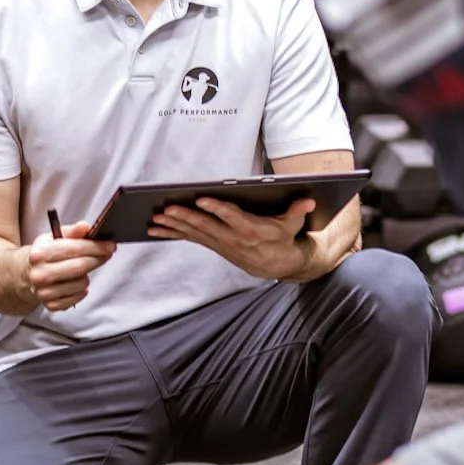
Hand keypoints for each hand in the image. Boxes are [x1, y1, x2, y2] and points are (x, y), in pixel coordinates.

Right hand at [23, 221, 114, 313]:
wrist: (24, 275)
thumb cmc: (43, 255)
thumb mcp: (53, 238)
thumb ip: (71, 232)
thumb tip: (85, 227)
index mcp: (39, 254)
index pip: (74, 249)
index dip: (96, 247)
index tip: (110, 245)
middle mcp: (40, 274)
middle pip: (80, 267)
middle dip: (98, 259)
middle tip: (107, 253)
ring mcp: (44, 292)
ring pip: (82, 284)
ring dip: (87, 275)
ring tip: (80, 269)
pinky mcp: (50, 305)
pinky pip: (78, 297)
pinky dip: (81, 290)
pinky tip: (74, 282)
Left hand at [149, 195, 316, 280]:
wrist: (278, 265)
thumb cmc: (283, 239)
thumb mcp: (293, 226)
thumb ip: (298, 211)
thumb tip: (308, 200)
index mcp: (251, 230)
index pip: (231, 217)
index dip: (217, 208)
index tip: (201, 199)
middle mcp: (232, 238)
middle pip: (205, 226)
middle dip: (184, 218)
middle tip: (166, 209)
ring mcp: (221, 243)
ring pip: (194, 233)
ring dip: (173, 226)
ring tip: (155, 219)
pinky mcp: (214, 245)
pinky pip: (190, 238)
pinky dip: (172, 233)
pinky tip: (156, 229)